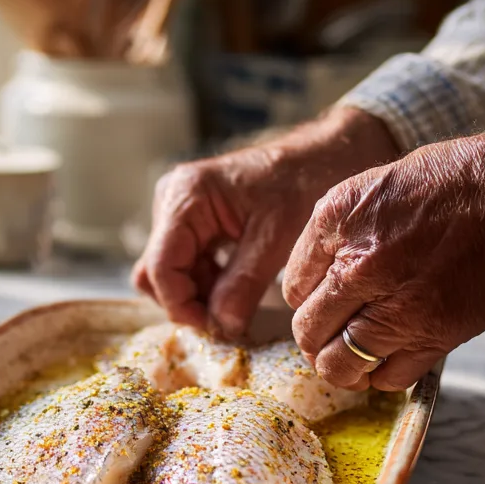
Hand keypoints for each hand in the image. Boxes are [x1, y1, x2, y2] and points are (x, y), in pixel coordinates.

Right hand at [132, 106, 398, 336]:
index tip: (214, 328)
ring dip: (198, 294)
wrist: (327, 155)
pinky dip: (206, 283)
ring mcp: (179, 212)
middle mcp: (172, 202)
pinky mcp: (193, 222)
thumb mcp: (276, 238)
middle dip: (188, 300)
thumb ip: (243, 285)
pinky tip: (237, 286)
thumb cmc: (305, 182)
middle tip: (226, 319)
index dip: (181, 305)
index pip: (161, 267)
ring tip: (236, 301)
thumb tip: (220, 327)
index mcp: (186, 197)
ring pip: (168, 272)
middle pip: (157, 271)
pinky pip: (186, 264)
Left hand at [283, 126, 484, 390]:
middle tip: (325, 335)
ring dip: (338, 366)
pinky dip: (380, 375)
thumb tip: (304, 282)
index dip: (303, 299)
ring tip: (347, 355)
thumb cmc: (444, 184)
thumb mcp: (364, 190)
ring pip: (340, 365)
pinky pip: (390, 377)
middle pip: (308, 332)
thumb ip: (327, 236)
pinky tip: (384, 357)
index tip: (318, 300)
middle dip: (311, 338)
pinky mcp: (437, 334)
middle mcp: (361, 268)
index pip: (291, 290)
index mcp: (337, 227)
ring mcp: (400, 307)